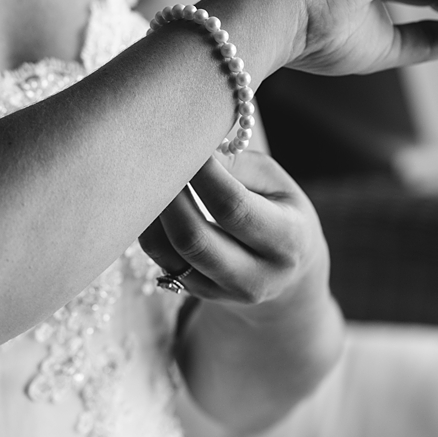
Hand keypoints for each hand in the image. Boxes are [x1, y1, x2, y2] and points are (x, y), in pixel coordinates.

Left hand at [138, 151, 331, 324]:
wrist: (289, 267)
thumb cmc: (280, 208)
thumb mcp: (275, 181)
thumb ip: (239, 166)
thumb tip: (194, 152)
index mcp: (288, 239)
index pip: (232, 207)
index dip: (202, 175)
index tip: (183, 143)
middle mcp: (257, 276)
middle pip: (194, 239)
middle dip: (168, 196)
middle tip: (155, 159)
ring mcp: (225, 291)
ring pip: (171, 253)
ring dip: (153, 214)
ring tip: (148, 177)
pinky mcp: (200, 293)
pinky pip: (162, 261)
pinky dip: (150, 229)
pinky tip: (149, 202)